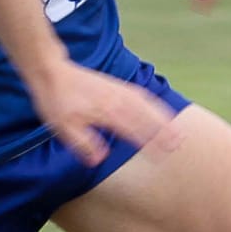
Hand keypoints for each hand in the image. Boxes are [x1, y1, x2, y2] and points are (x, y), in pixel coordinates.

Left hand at [29, 61, 180, 168]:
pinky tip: (159, 109)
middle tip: (179, 141)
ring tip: (176, 128)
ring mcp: (117, 91)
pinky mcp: (116, 86)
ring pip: (147, 104)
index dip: (150, 141)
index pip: (133, 129)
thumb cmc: (56, 101)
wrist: (51, 72)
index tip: (164, 152)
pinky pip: (141, 95)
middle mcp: (116, 100)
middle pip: (146, 115)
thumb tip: (99, 160)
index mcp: (106, 112)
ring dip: (163, 116)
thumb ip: (82, 143)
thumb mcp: (63, 127)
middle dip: (164, 129)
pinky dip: (154, 103)